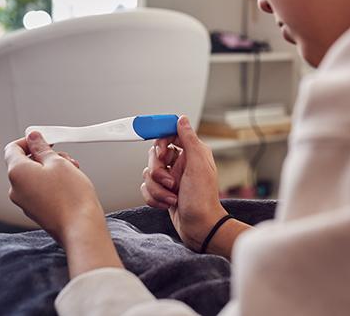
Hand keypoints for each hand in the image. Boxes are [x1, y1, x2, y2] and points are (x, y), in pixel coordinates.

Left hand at [4, 131, 103, 245]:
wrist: (80, 227)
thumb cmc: (71, 197)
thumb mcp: (58, 162)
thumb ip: (42, 148)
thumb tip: (34, 138)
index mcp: (17, 173)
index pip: (12, 148)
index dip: (28, 141)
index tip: (43, 139)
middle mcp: (16, 189)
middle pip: (25, 162)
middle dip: (44, 156)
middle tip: (64, 157)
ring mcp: (25, 202)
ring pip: (34, 176)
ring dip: (51, 169)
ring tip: (71, 171)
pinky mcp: (36, 211)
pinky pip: (39, 190)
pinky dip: (52, 183)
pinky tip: (69, 184)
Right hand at [141, 116, 228, 250]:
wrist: (200, 228)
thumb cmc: (203, 200)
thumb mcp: (198, 166)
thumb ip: (189, 140)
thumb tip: (182, 119)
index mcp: (192, 153)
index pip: (170, 136)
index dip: (162, 142)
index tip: (161, 153)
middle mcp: (180, 163)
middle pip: (154, 156)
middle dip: (157, 172)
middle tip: (170, 182)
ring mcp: (171, 178)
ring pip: (148, 174)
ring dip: (157, 188)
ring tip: (172, 197)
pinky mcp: (163, 191)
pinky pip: (146, 188)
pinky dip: (154, 198)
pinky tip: (167, 204)